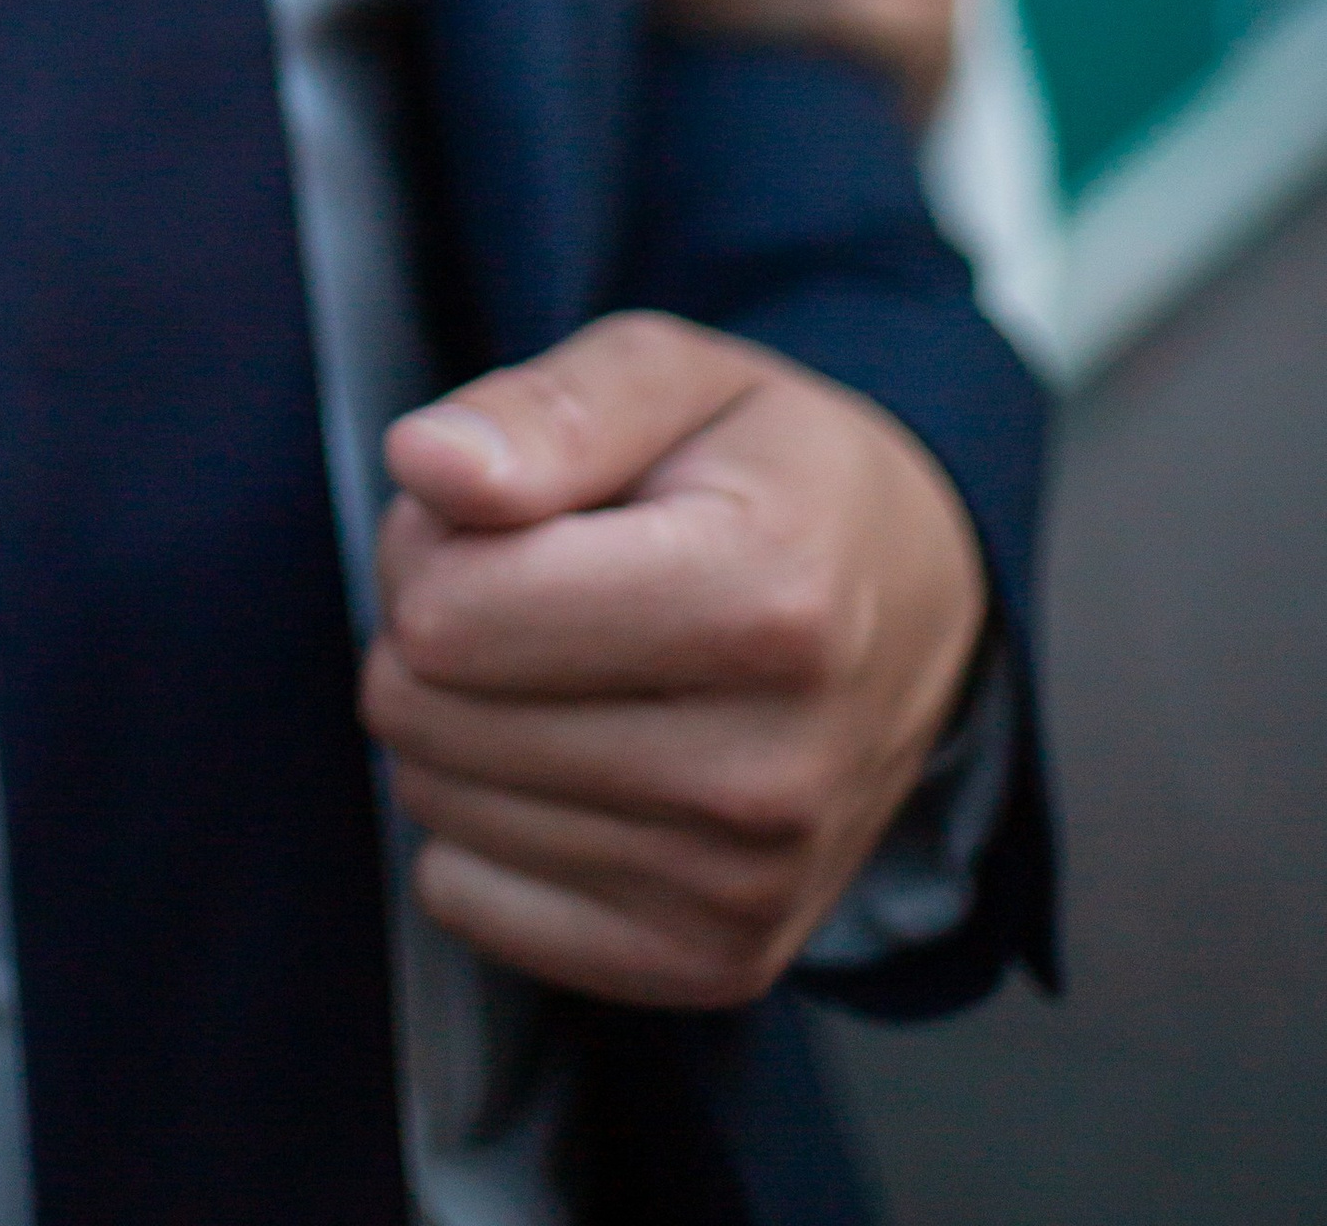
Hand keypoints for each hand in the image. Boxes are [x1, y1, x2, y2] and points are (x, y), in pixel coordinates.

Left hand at [361, 313, 986, 1009]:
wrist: (915, 607)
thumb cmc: (773, 475)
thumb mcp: (673, 376)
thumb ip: (546, 409)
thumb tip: (426, 463)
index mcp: (765, 602)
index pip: (448, 612)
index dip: (433, 535)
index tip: (508, 513)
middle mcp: (766, 772)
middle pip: (425, 712)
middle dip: (437, 625)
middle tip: (535, 580)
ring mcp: (744, 888)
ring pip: (436, 804)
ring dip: (460, 720)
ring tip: (566, 659)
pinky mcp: (711, 962)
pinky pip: (465, 898)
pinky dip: (484, 824)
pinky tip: (576, 755)